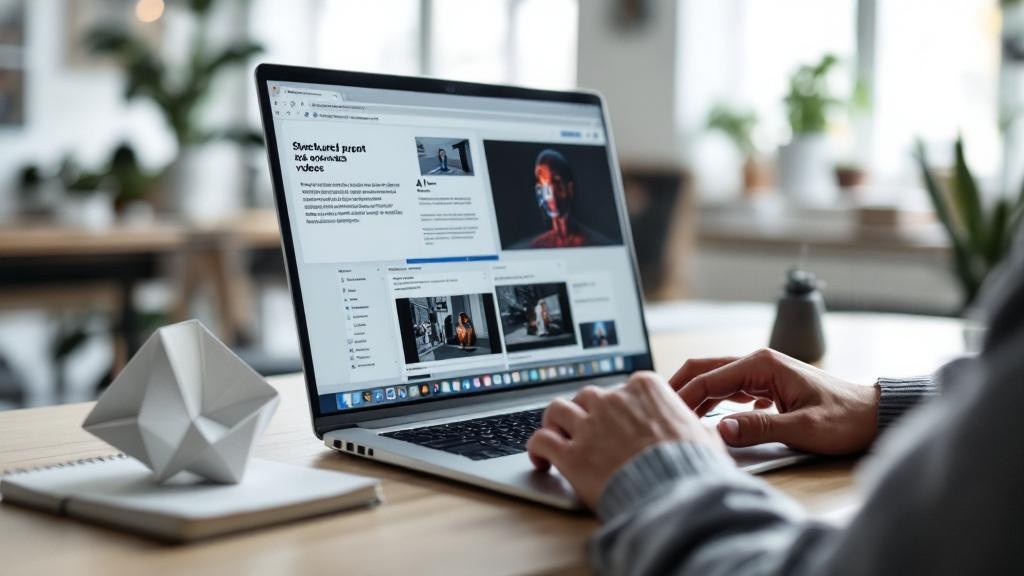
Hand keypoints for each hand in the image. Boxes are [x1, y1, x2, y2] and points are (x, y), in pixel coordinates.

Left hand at [527, 371, 725, 509]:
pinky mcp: (571, 454)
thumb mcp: (703, 436)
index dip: (616, 406)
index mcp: (645, 388)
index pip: (621, 388)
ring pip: (557, 410)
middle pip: (587, 396)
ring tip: (555, 436)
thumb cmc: (696, 467)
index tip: (615, 419)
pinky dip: (537, 448)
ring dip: (555, 423)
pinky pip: (541, 440)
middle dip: (584, 412)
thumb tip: (697, 430)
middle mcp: (613, 400)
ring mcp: (590, 425)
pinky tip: (541, 460)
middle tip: (584, 430)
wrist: (679, 495)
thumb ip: (690, 425)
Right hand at [670, 348, 878, 454]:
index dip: (682, 396)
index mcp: (762, 365)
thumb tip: (720, 430)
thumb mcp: (802, 428)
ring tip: (676, 416)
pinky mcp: (768, 385)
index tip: (663, 413)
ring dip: (695, 395)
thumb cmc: (844, 419)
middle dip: (679, 387)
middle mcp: (759, 362)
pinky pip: (731, 389)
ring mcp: (763, 372)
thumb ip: (759, 428)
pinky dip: (713, 400)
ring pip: (716, 378)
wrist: (874, 415)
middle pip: (705, 368)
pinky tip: (708, 418)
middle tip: (656, 408)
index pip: (708, 377)